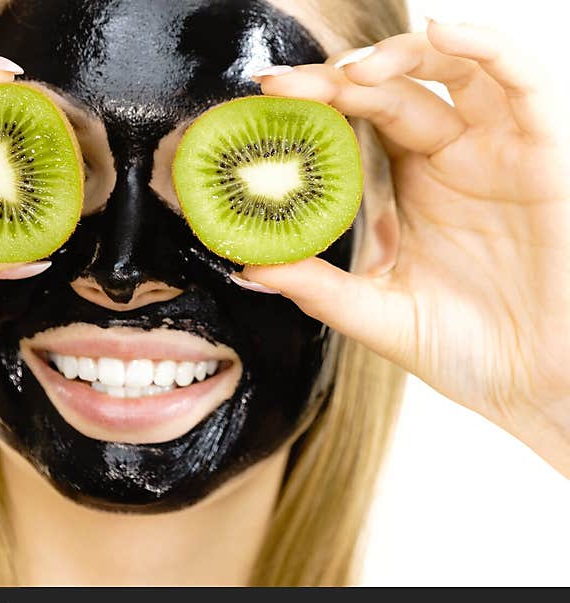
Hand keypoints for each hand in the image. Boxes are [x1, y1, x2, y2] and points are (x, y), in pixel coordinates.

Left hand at [241, 20, 569, 475]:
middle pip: (393, 89)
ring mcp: (496, 151)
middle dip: (337, 79)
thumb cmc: (463, 349)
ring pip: (454, 69)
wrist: (533, 383)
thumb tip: (248, 266)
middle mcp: (450, 158)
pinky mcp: (544, 154)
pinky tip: (443, 34)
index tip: (265, 98)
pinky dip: (487, 49)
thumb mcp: (378, 313)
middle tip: (286, 85)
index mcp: (409, 185)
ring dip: (402, 55)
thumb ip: (318, 287)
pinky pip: (522, 84)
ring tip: (351, 72)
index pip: (357, 121)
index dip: (314, 103)